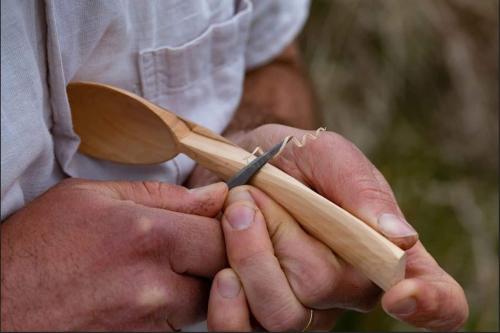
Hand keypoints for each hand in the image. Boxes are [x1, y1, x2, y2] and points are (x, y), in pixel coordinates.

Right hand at [1, 178, 227, 330]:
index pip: (222, 233)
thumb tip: (215, 195)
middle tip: (197, 243)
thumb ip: (163, 195)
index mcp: (145, 236)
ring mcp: (148, 324)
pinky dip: (175, 306)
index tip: (220, 220)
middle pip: (224, 271)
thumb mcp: (91, 197)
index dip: (227, 225)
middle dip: (218, 255)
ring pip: (206, 301)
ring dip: (197, 282)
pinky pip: (179, 324)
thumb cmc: (38, 247)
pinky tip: (148, 290)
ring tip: (165, 267)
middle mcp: (153, 286)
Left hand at [202, 124, 467, 330]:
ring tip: (236, 212)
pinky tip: (222, 272)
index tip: (402, 295)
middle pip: (326, 287)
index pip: (436, 297)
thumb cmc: (289, 159)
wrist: (235, 167)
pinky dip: (228, 303)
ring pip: (284, 314)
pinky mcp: (258, 318)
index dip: (433, 305)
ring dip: (250, 255)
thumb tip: (400, 236)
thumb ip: (360, 187)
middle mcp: (347, 289)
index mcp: (381, 250)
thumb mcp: (325, 154)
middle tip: (256, 196)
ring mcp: (303, 309)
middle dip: (281, 233)